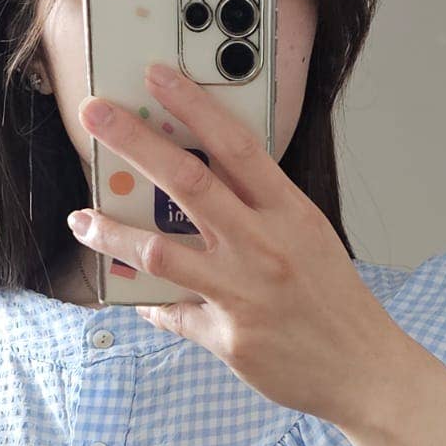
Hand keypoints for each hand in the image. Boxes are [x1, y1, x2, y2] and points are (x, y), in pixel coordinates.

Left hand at [68, 62, 418, 431]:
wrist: (363, 371)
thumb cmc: (336, 302)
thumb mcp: (310, 238)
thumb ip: (262, 210)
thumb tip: (209, 183)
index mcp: (289, 213)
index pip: (236, 145)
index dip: (193, 105)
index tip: (157, 75)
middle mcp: (263, 247)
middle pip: (188, 184)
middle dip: (134, 143)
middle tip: (95, 115)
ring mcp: (243, 294)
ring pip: (162, 251)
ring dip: (114, 233)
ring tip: (82, 219)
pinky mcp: (228, 338)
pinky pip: (173, 314)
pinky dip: (149, 303)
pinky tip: (132, 296)